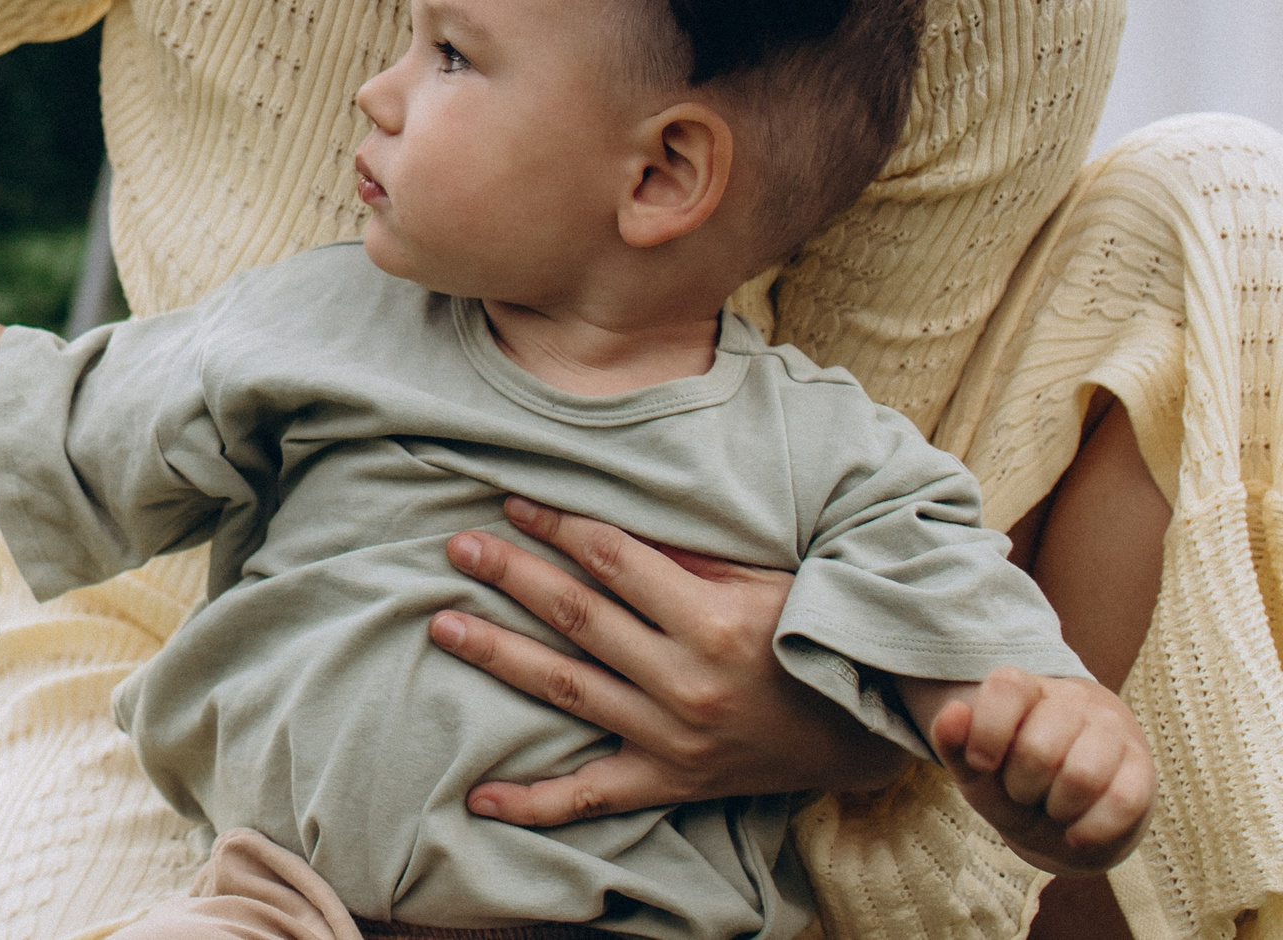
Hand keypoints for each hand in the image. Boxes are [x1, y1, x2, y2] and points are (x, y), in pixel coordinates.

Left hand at [429, 497, 907, 824]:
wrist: (860, 729)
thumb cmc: (803, 636)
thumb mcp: (760, 582)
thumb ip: (686, 556)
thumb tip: (603, 520)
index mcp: (710, 622)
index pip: (611, 559)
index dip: (557, 525)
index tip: (510, 502)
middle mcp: (685, 682)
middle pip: (576, 616)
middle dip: (510, 575)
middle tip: (457, 548)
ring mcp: (671, 738)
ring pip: (565, 689)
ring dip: (498, 655)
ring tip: (444, 625)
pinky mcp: (668, 782)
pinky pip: (590, 796)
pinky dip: (532, 801)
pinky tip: (478, 796)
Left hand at [924, 668, 1153, 875]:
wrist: (1067, 820)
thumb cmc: (1013, 785)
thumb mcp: (976, 772)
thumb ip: (953, 743)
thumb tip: (953, 709)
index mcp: (1026, 689)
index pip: (1008, 686)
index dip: (988, 731)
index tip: (983, 764)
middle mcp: (1073, 700)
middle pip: (1039, 748)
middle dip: (1021, 786)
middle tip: (1024, 791)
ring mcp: (1113, 730)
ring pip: (1083, 776)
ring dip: (1057, 808)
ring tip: (1052, 807)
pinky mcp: (1142, 767)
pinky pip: (1123, 802)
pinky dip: (1091, 830)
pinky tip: (1076, 833)